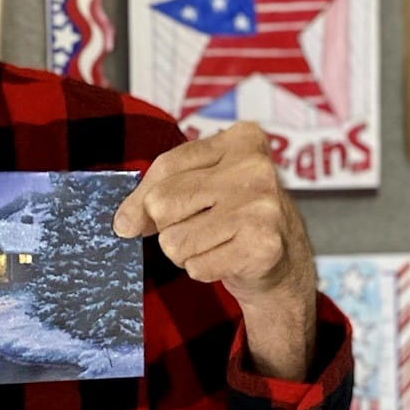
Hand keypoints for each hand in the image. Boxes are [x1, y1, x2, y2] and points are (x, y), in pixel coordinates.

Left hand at [113, 124, 312, 304]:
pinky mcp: (263, 246)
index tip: (133, 220)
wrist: (285, 262)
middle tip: (199, 228)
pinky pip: (197, 266)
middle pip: (163, 203)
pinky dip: (204, 270)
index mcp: (242, 140)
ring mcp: (262, 208)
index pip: (166, 166)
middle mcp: (255, 168)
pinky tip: (228, 259)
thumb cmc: (237, 218)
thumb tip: (124, 224)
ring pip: (175, 241)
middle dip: (169, 226)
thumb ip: (157, 194)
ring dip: (186, 252)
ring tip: (215, 244)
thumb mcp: (203, 186)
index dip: (141, 199)